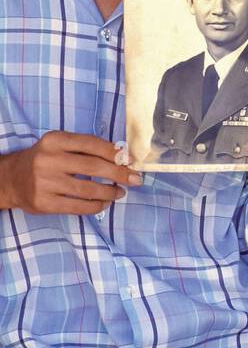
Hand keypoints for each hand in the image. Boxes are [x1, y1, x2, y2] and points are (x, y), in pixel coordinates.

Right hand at [0, 132, 142, 214]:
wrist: (12, 179)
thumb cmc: (45, 159)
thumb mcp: (60, 145)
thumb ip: (85, 147)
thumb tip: (120, 155)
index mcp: (54, 140)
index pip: (91, 144)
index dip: (114, 152)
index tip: (130, 160)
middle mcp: (48, 159)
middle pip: (93, 167)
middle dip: (119, 173)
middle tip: (135, 179)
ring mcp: (45, 183)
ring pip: (88, 189)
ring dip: (110, 192)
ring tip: (120, 192)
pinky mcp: (44, 203)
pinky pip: (78, 206)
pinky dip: (96, 206)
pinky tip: (105, 203)